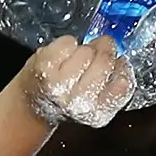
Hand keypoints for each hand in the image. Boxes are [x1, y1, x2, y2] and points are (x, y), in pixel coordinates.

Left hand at [16, 35, 133, 128]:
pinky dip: (67, 44)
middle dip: (105, 50)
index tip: (119, 62)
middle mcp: (77, 102)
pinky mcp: (44, 67)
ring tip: (76, 60)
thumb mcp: (97, 102)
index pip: (122, 85)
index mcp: (96, 114)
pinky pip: (68, 42)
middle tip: (99, 49)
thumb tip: (121, 58)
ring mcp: (58, 83)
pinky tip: (62, 56)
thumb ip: (114, 84)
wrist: (33, 104)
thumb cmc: (69, 100)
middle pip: (104, 61)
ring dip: (84, 49)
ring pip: (86, 50)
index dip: (122, 68)